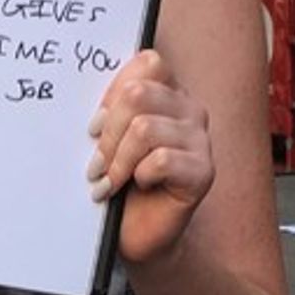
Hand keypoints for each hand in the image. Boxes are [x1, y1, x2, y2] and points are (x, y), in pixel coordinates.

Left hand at [88, 49, 213, 264]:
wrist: (135, 232)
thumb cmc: (119, 180)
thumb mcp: (108, 137)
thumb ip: (109, 108)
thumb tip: (91, 92)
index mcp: (167, 91)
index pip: (147, 63)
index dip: (114, 91)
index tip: (95, 124)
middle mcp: (189, 109)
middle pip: (138, 94)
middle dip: (108, 132)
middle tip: (96, 162)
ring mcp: (200, 139)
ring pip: (145, 128)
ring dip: (118, 159)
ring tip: (109, 179)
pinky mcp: (203, 171)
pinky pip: (161, 159)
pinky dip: (138, 175)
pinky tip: (137, 186)